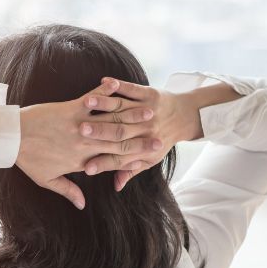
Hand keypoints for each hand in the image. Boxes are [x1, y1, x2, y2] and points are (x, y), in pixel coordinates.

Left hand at [17, 78, 162, 209]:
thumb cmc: (26, 158)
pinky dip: (105, 92)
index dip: (133, 160)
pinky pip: (92, 100)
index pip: (112, 162)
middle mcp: (83, 144)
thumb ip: (68, 191)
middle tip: (161, 136)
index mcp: (81, 161)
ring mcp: (79, 125)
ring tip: (150, 111)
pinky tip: (118, 86)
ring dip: (132, 115)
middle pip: (118, 142)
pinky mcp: (70, 108)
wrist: (9, 137)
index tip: (150, 158)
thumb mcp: (46, 179)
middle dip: (141, 140)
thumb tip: (82, 205)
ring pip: (111, 121)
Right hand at [79, 77, 202, 190]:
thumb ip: (130, 170)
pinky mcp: (150, 94)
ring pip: (122, 108)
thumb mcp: (149, 159)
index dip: (103, 163)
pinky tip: (104, 81)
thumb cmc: (162, 140)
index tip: (86, 168)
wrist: (186, 117)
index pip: (120, 158)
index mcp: (143, 148)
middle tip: (80, 131)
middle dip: (99, 131)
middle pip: (119, 132)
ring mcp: (147, 110)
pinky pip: (132, 89)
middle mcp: (145, 130)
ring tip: (87, 103)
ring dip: (104, 104)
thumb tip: (116, 186)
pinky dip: (119, 85)